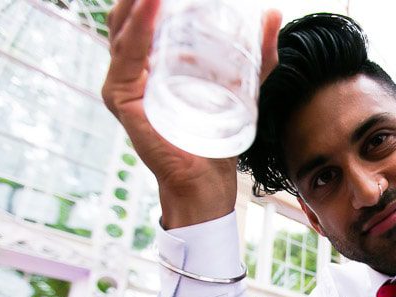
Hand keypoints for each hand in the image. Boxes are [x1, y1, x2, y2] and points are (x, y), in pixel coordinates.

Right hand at [101, 0, 281, 227]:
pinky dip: (140, 25)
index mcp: (149, 61)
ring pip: (123, 25)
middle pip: (127, 13)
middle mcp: (129, 68)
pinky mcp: (122, 96)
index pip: (143, 13)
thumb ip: (259, 53)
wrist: (207, 180)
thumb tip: (275, 13)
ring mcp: (121, 81)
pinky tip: (154, 2)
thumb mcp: (242, 85)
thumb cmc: (217, 136)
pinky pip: (128, 52)